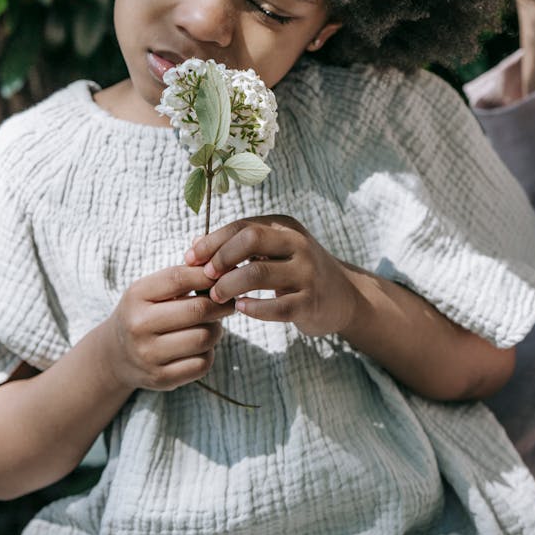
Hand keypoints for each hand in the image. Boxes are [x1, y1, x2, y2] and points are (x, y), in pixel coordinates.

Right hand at [103, 264, 232, 390]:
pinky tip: (201, 346)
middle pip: (197, 310)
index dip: (207, 275)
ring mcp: (148, 355)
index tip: (222, 277)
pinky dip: (209, 353)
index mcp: (136, 296)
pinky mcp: (160, 378)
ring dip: (217, 329)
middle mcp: (139, 325)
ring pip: (204, 338)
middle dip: (221, 304)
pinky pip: (202, 364)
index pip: (179, 278)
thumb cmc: (143, 313)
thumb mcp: (151, 289)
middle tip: (228, 302)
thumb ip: (182, 272)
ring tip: (213, 324)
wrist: (115, 355)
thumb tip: (213, 256)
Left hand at [184, 216, 357, 337]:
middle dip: (222, 257)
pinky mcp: (311, 301)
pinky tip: (241, 309)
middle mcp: (298, 244)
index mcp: (284, 227)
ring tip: (217, 296)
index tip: (191, 257)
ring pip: (259, 273)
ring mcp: (307, 272)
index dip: (213, 241)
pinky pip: (276, 306)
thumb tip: (194, 245)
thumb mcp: (274, 251)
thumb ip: (238, 246)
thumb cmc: (297, 271)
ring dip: (231, 285)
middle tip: (206, 276)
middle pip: (251, 239)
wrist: (343, 296)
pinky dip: (254, 308)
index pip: (242, 225)